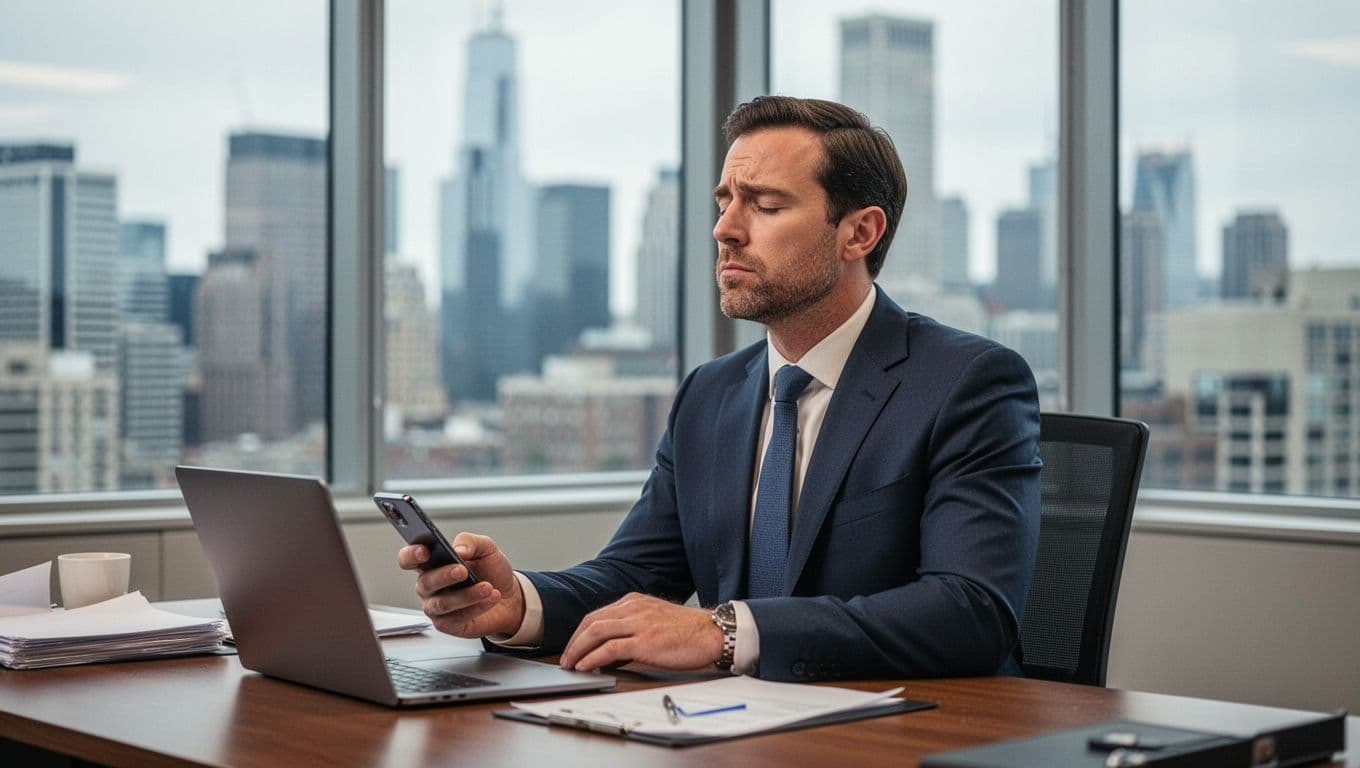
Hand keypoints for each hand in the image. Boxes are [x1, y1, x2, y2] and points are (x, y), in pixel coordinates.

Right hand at [396, 532, 525, 638]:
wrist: (509, 597)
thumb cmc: (491, 571)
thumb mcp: (486, 548)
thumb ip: (471, 542)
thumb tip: (459, 549)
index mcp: (432, 563)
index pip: (408, 558)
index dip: (411, 555)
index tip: (425, 552)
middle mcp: (429, 585)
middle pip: (425, 582)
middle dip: (444, 576)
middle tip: (462, 570)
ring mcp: (436, 606)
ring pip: (442, 603)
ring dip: (466, 595)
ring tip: (487, 587)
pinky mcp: (447, 624)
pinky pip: (456, 618)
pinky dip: (475, 607)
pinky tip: (490, 599)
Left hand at [558, 593, 723, 672]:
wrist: (712, 633)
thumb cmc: (688, 631)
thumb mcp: (656, 620)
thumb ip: (634, 628)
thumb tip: (612, 651)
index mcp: (635, 601)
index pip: (598, 614)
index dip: (581, 632)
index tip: (574, 646)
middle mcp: (633, 608)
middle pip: (591, 621)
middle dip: (574, 641)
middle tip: (566, 658)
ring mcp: (638, 623)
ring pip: (595, 631)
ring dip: (578, 649)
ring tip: (570, 664)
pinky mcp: (644, 641)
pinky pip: (609, 649)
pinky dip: (592, 658)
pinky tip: (585, 667)